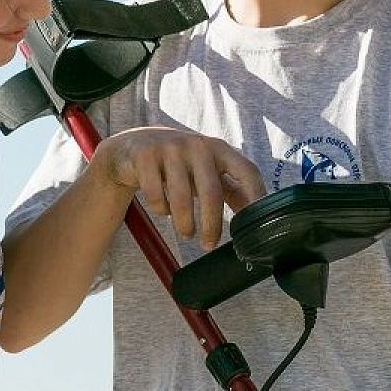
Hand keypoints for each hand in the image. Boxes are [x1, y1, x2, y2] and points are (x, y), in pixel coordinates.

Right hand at [97, 127, 264, 248]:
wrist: (134, 146)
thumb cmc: (180, 164)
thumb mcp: (207, 171)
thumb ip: (231, 189)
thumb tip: (256, 218)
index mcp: (219, 149)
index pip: (246, 171)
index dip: (256, 196)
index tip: (255, 224)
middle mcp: (197, 145)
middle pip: (211, 192)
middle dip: (212, 224)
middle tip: (209, 244)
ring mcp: (170, 148)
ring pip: (181, 198)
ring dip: (185, 223)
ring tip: (187, 233)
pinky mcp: (145, 156)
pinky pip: (156, 195)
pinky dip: (161, 209)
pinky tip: (163, 209)